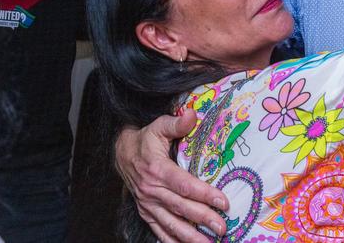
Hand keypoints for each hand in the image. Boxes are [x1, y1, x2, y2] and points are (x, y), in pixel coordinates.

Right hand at [115, 110, 228, 242]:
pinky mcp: (145, 212)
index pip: (185, 185)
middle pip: (182, 208)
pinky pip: (159, 230)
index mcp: (158, 169)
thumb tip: (193, 113)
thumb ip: (176, 123)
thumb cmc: (145, 139)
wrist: (120, 153)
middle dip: (204, 219)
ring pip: (171, 224)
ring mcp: (148, 204)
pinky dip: (172, 241)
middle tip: (223, 227)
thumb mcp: (159, 126)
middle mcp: (152, 190)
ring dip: (190, 237)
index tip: (223, 202)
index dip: (204, 195)